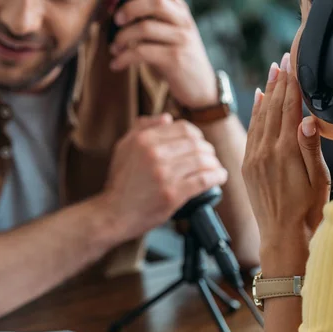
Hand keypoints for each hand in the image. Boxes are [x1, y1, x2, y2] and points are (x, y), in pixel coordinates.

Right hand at [103, 114, 227, 239]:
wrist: (113, 214)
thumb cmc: (120, 182)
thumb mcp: (124, 147)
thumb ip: (142, 128)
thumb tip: (167, 117)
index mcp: (144, 139)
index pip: (183, 128)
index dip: (197, 135)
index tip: (200, 144)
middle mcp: (155, 154)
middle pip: (196, 143)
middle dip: (208, 150)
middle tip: (210, 158)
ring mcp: (164, 174)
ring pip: (203, 161)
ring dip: (215, 164)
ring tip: (216, 168)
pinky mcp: (173, 194)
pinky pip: (203, 180)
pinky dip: (216, 177)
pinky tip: (219, 177)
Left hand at [109, 0, 217, 108]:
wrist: (201, 87)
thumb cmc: (178, 58)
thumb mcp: (171, 33)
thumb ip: (153, 20)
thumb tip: (119, 13)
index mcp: (181, 11)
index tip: (117, 5)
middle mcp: (183, 21)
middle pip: (155, 2)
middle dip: (129, 8)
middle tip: (116, 20)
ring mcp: (181, 40)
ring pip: (145, 28)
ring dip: (122, 37)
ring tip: (114, 48)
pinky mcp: (174, 59)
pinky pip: (142, 52)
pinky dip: (124, 58)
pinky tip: (116, 64)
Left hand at [241, 56, 329, 274]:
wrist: (283, 235)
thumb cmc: (308, 210)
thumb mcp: (318, 180)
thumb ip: (310, 148)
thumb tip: (307, 119)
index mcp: (287, 151)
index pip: (289, 109)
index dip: (291, 85)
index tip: (292, 64)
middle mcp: (266, 151)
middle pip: (273, 108)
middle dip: (278, 82)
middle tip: (282, 61)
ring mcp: (254, 158)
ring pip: (260, 117)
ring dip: (266, 93)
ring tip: (272, 73)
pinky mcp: (247, 166)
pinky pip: (251, 132)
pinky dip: (254, 113)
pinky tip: (258, 99)